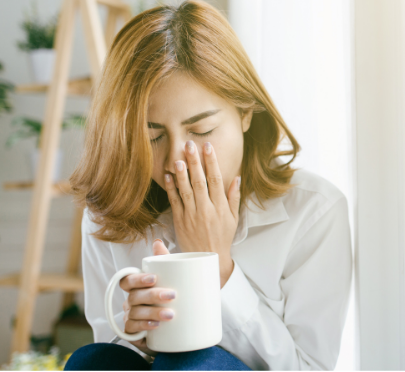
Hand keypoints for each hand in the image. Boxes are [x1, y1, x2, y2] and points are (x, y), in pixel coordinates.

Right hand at [120, 239, 173, 356]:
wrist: (174, 330)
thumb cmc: (170, 302)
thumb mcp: (171, 280)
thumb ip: (164, 262)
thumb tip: (157, 242)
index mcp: (137, 287)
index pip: (128, 280)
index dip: (138, 279)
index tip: (154, 278)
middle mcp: (131, 302)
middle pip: (134, 296)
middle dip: (153, 295)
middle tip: (172, 295)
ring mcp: (130, 317)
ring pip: (135, 312)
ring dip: (152, 312)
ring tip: (171, 314)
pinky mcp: (133, 333)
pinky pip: (132, 329)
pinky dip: (143, 326)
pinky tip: (156, 326)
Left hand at [164, 140, 239, 286]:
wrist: (208, 259)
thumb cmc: (222, 236)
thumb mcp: (233, 218)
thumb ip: (233, 197)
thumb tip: (236, 178)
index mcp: (220, 207)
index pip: (216, 179)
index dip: (212, 162)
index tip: (208, 147)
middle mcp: (206, 209)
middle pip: (200, 181)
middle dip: (195, 162)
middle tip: (190, 145)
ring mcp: (192, 215)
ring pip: (186, 190)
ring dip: (182, 174)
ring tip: (178, 158)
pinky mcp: (180, 221)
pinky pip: (174, 202)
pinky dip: (171, 189)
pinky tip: (168, 177)